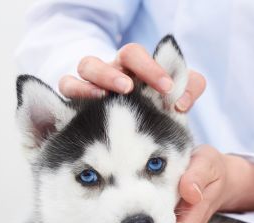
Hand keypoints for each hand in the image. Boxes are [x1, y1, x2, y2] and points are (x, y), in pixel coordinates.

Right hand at [58, 43, 205, 111]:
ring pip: (88, 65)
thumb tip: (181, 103)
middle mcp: (115, 71)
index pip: (143, 56)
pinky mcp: (74, 98)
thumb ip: (187, 92)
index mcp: (137, 68)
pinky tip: (88, 104)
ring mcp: (93, 82)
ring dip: (102, 77)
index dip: (153, 67)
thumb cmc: (149, 110)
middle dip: (130, 69)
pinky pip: (66, 85)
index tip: (167, 88)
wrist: (121, 134)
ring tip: (111, 93)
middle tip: (135, 87)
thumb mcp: (172, 100)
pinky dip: (76, 89)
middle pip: (120, 56)